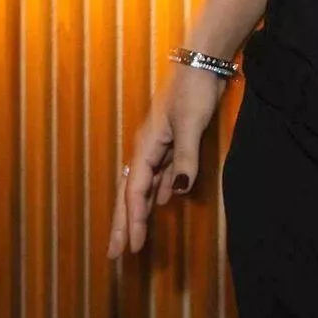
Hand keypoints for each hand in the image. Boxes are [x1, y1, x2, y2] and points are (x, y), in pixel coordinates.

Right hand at [106, 67, 226, 259]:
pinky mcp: (173, 139)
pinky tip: (164, 201)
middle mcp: (147, 148)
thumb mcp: (190, 125)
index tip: (133, 248)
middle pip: (131, 193)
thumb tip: (176, 193)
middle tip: (115, 254)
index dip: (133, 221)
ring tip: (134, 235)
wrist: (202, 62)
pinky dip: (160, 190)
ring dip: (140, 210)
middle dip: (123, 223)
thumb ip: (184, 159)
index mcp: (146, 146)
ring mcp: (159, 144)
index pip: (135, 192)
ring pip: (144, 185)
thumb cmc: (194, 90)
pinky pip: (161, 172)